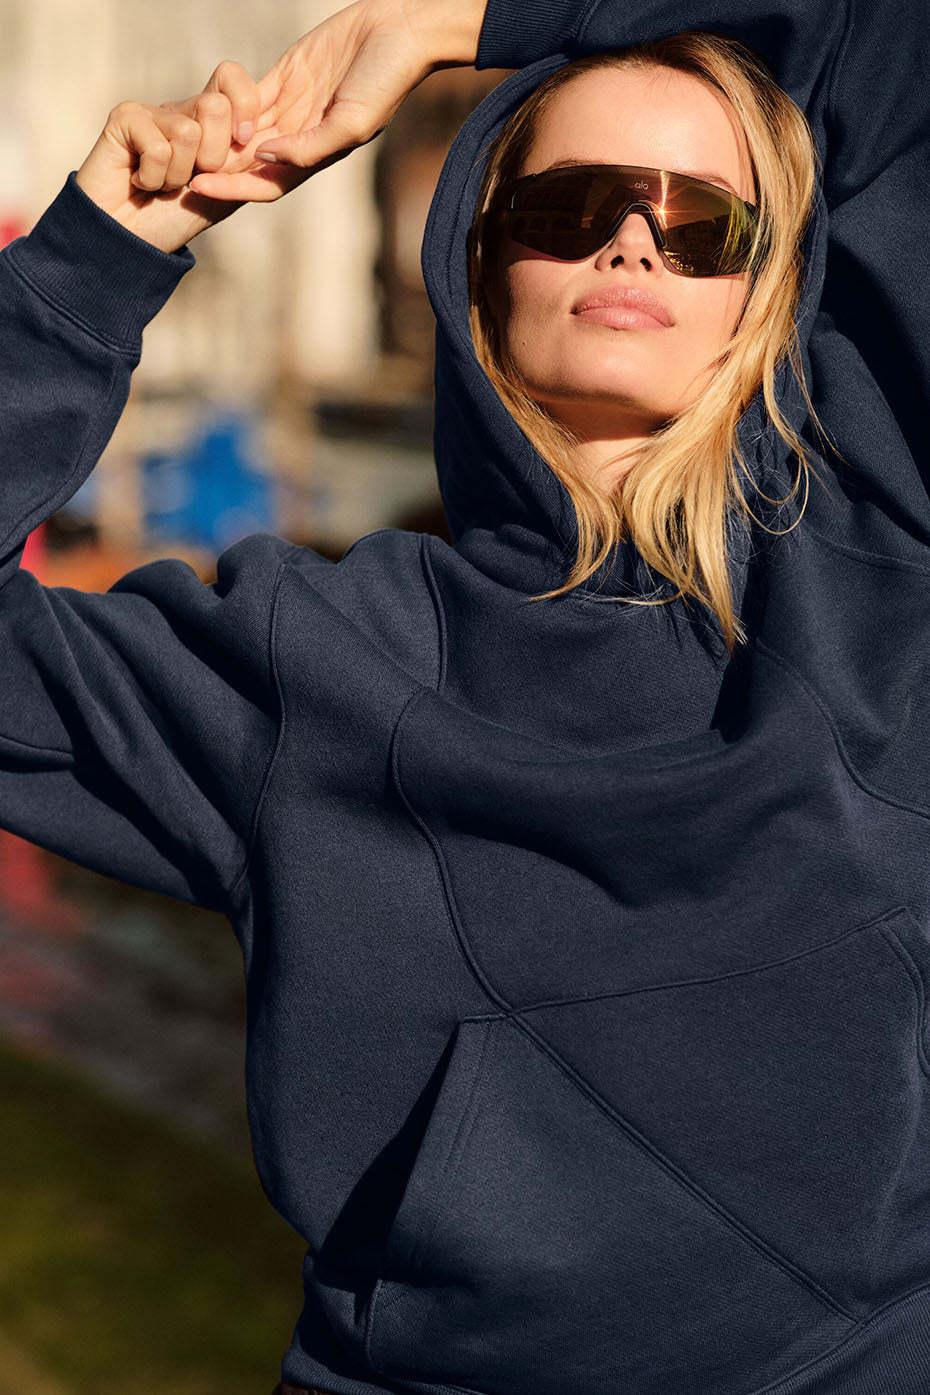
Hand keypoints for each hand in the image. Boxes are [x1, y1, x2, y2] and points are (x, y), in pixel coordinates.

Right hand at [74, 60, 275, 253]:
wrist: (132, 241)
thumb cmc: (178, 218)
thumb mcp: (226, 190)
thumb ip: (250, 162)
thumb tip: (278, 139)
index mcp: (208, 119)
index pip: (231, 77)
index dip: (244, 106)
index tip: (241, 140)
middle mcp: (181, 109)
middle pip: (215, 106)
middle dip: (212, 158)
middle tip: (191, 178)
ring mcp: (152, 111)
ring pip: (188, 132)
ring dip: (178, 176)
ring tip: (163, 184)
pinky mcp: (124, 118)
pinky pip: (158, 148)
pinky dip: (154, 178)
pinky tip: (140, 181)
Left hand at [185, 0, 486, 204]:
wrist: (398, 33)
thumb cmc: (385, 82)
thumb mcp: (352, 121)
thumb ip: (310, 145)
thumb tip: (266, 158)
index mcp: (318, 156)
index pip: (268, 183)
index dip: (234, 190)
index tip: (200, 187)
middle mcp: (301, 138)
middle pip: (250, 164)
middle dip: (217, 170)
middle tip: (176, 171)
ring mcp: (292, 108)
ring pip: (245, 132)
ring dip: (216, 140)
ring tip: (181, 143)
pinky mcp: (287, 77)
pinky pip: (249, 97)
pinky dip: (226, 104)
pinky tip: (199, 106)